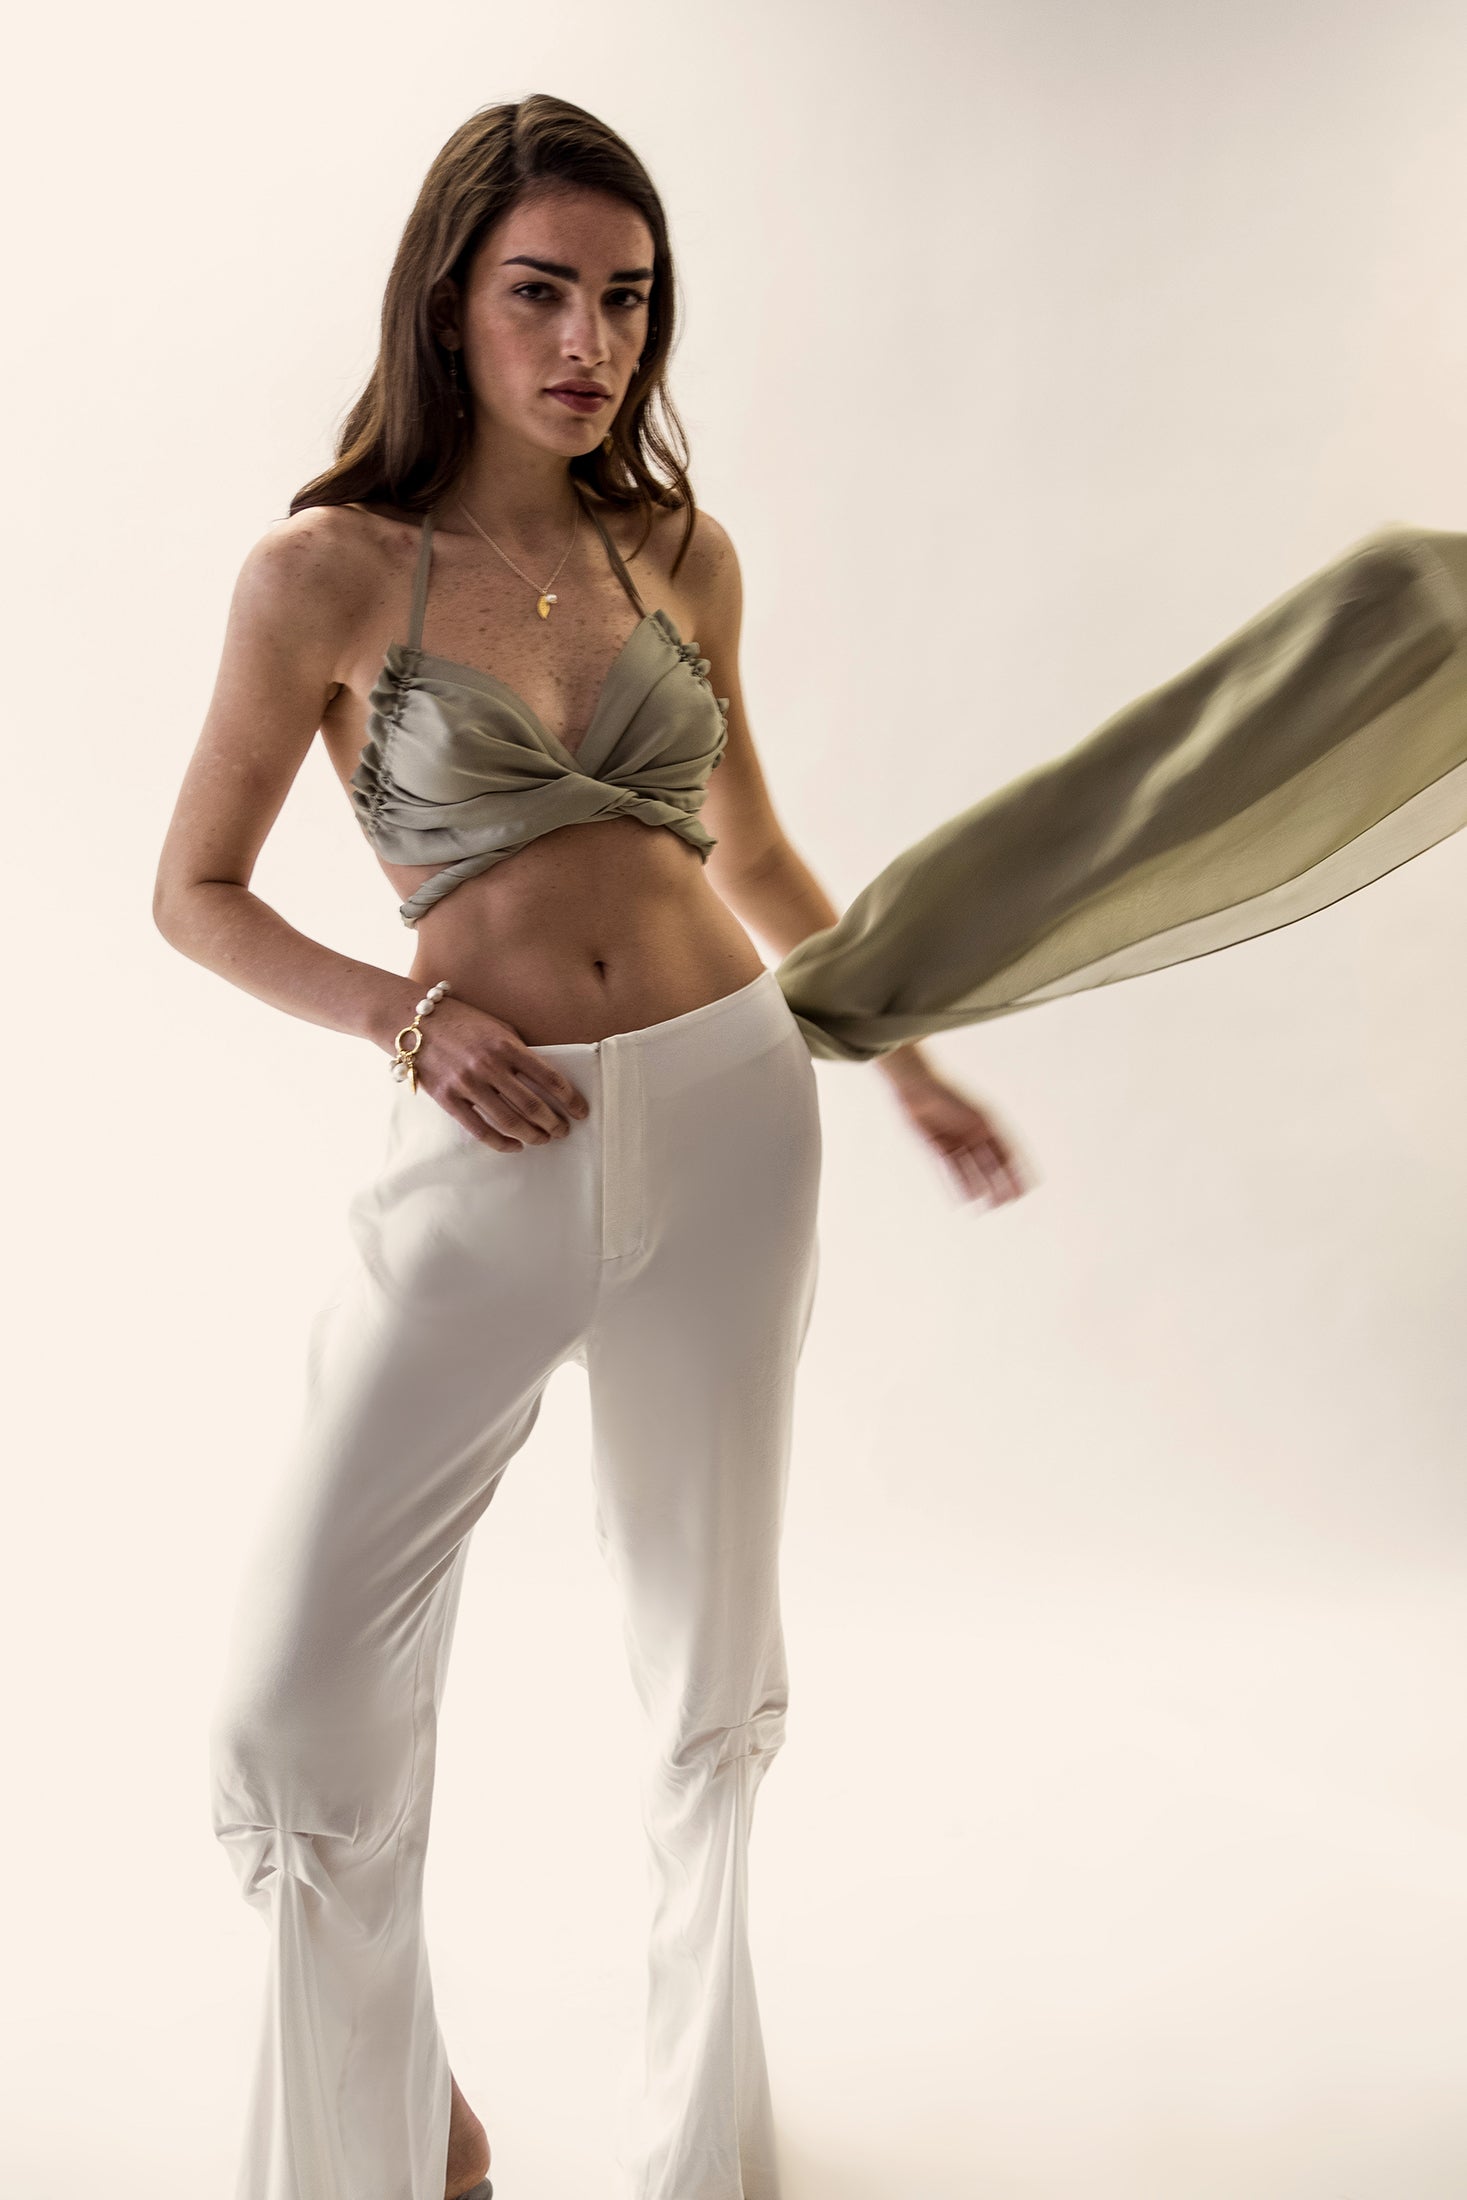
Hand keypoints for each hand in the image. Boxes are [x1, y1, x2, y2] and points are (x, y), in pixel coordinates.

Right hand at [409, 997, 590, 1150]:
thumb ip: (519, 1052)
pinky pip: (479, 1130)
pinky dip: (501, 1143)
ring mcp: (467, 1084)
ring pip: (509, 1121)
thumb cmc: (462, 1022)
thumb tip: (545, 1080)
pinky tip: (515, 1145)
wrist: (413, 1024)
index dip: (570, 1098)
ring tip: (544, 1139)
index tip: (581, 1111)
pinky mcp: (448, 1099)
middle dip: (554, 1122)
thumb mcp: (497, 1028)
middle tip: (564, 1130)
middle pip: (532, 1105)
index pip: (549, 1077)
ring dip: (532, 1135)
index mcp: (506, 1045)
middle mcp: (489, 1065)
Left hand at [884, 1064, 1034, 1208]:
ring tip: (986, 1208)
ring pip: (968, 1171)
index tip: (1027, 1190)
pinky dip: (953, 1187)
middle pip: (988, 1166)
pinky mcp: (936, 1147)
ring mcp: (954, 1141)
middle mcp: (972, 1134)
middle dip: (999, 1185)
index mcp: (986, 1125)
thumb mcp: (978, 1120)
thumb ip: (992, 1141)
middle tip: (1006, 1204)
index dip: (1017, 1172)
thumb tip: (1009, 1164)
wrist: (917, 1086)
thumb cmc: (951, 1098)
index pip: (1007, 1154)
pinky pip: (947, 1171)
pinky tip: (960, 1202)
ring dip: (977, 1189)